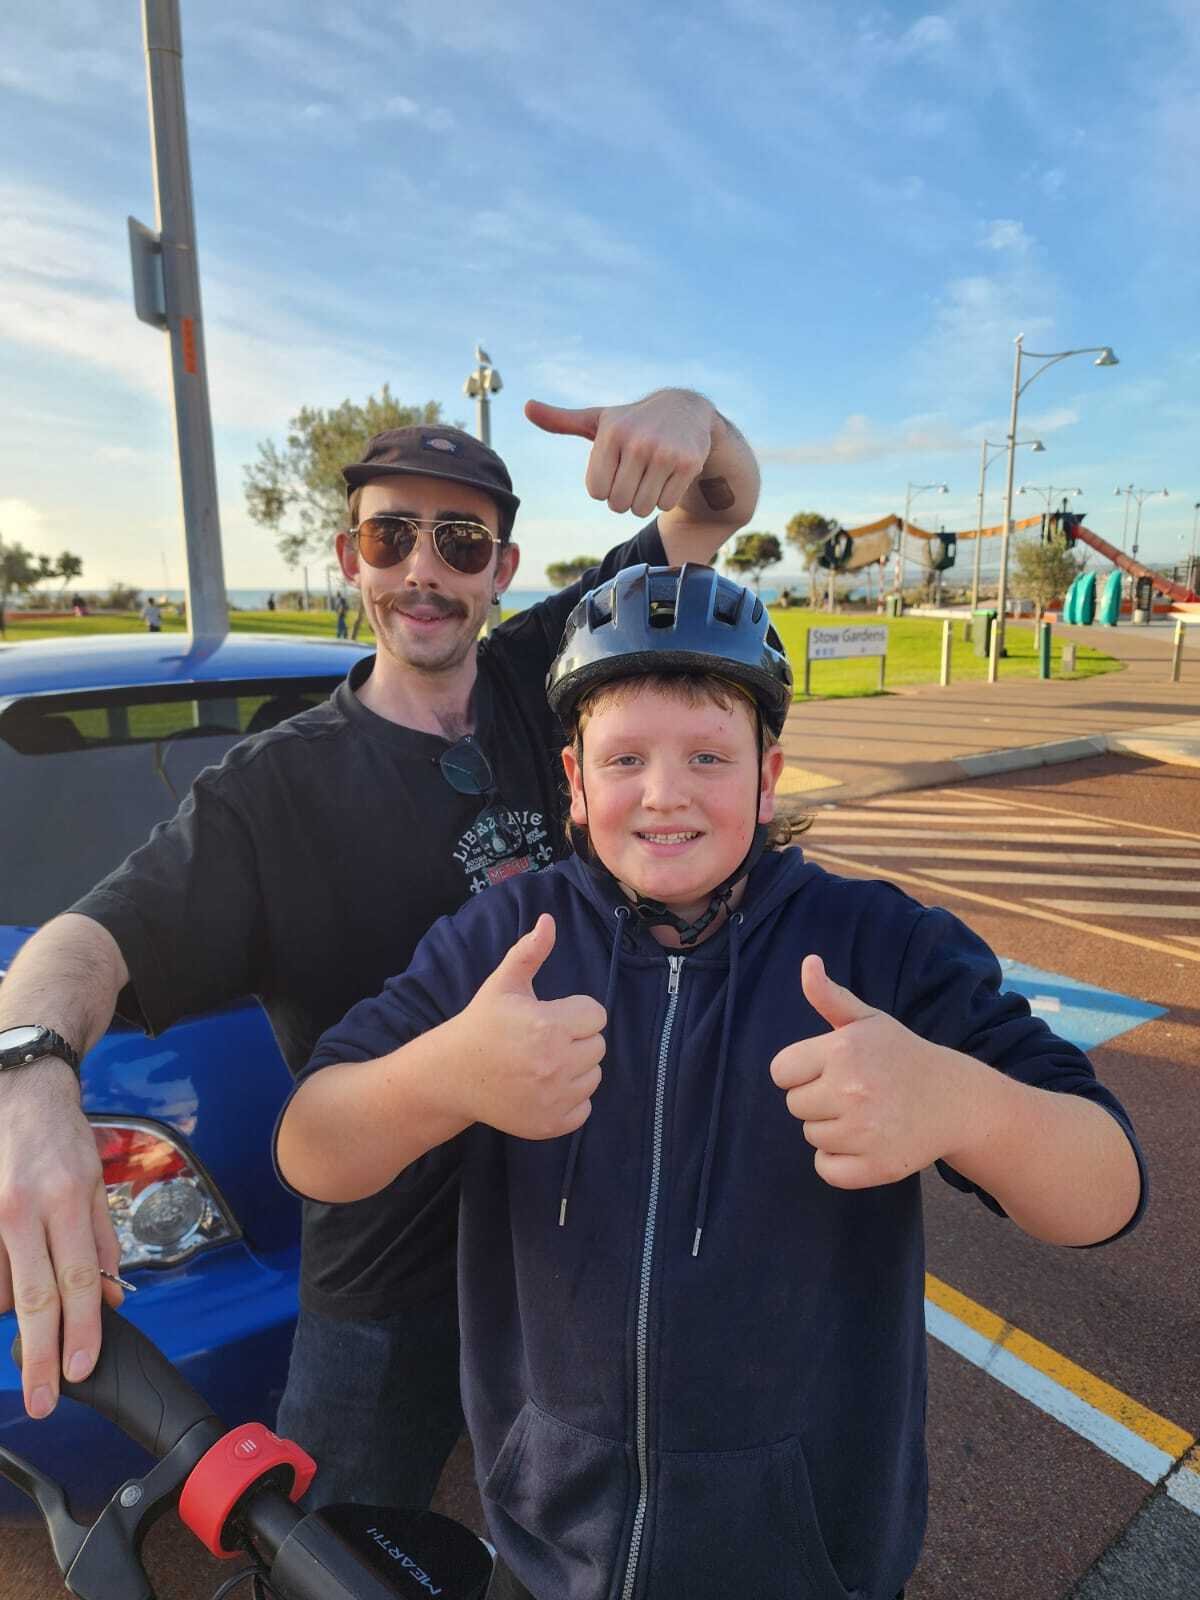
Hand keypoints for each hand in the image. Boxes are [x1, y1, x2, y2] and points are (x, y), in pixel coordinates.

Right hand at [0, 1062, 123, 1418]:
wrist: (17, 1092)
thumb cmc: (59, 1139)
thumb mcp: (95, 1182)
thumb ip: (103, 1242)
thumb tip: (113, 1298)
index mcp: (66, 1200)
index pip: (79, 1281)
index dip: (82, 1331)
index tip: (81, 1370)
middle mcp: (24, 1210)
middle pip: (36, 1299)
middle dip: (41, 1357)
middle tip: (44, 1401)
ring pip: (2, 1292)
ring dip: (20, 1317)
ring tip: (37, 1329)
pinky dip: (1, 1293)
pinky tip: (14, 1298)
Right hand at [449, 914, 605, 1139]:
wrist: (453, 1075)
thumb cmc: (483, 1024)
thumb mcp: (504, 984)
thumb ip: (530, 951)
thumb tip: (549, 920)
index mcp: (549, 1025)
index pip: (596, 1015)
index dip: (575, 1013)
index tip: (550, 1016)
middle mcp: (555, 1063)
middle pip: (599, 1046)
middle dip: (576, 1040)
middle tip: (544, 1040)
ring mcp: (555, 1097)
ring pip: (594, 1076)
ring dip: (576, 1069)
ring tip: (543, 1063)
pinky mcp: (552, 1124)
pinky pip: (585, 1108)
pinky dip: (570, 1100)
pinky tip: (543, 1088)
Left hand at [525, 391, 714, 518]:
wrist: (684, 409)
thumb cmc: (632, 421)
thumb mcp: (598, 420)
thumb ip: (561, 420)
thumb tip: (527, 407)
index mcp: (611, 433)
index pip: (597, 492)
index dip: (605, 486)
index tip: (616, 466)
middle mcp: (637, 441)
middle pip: (618, 504)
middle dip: (624, 496)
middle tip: (635, 474)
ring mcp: (665, 453)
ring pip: (642, 508)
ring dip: (645, 500)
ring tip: (651, 474)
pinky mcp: (688, 463)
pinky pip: (666, 504)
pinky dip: (666, 497)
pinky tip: (669, 474)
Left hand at [769, 955, 969, 1188]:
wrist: (954, 1100)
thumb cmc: (901, 1056)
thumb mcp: (868, 1021)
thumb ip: (829, 996)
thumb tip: (807, 963)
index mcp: (843, 1050)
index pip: (781, 1072)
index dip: (801, 1071)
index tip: (829, 1070)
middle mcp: (852, 1090)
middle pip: (794, 1105)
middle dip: (817, 1099)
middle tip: (854, 1092)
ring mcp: (865, 1131)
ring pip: (811, 1135)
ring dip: (830, 1128)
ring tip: (865, 1114)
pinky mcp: (877, 1166)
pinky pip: (826, 1168)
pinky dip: (838, 1161)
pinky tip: (864, 1141)